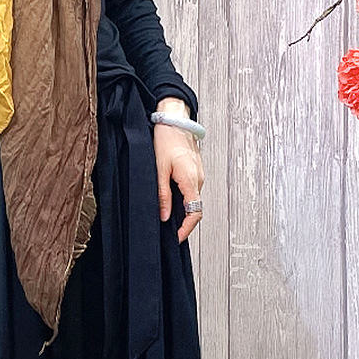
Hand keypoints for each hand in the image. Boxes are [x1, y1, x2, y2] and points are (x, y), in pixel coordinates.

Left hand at [153, 97, 204, 242]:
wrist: (175, 120)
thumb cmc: (166, 140)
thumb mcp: (159, 169)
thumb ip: (163, 194)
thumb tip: (164, 217)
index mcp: (191, 180)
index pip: (194, 213)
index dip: (186, 229)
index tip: (176, 238)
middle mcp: (199, 179)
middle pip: (195, 209)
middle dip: (183, 223)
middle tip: (169, 232)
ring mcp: (199, 175)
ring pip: (193, 199)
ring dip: (183, 210)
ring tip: (167, 217)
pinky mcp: (195, 171)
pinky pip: (191, 190)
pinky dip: (183, 199)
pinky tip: (171, 200)